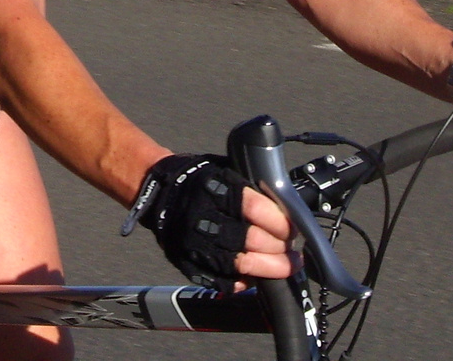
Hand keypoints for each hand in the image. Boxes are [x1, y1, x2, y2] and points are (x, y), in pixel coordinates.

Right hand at [128, 154, 296, 292]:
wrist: (158, 193)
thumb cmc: (197, 180)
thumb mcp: (225, 170)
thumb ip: (252, 188)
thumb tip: (286, 206)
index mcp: (216, 189)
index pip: (258, 210)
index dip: (282, 223)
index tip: (294, 229)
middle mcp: (205, 217)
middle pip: (254, 240)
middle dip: (281, 249)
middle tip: (293, 251)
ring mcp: (196, 243)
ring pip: (242, 264)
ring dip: (270, 268)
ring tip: (285, 267)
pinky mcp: (189, 262)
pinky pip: (223, 281)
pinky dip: (244, 282)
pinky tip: (256, 276)